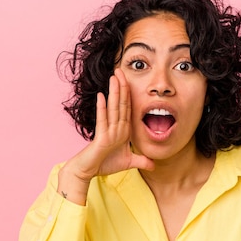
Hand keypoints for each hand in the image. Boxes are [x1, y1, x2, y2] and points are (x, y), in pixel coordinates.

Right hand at [58, 69, 153, 203]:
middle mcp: (115, 127)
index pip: (128, 109)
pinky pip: (102, 120)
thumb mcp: (128, 162)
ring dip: (114, 92)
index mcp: (122, 130)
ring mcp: (107, 131)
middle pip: (120, 104)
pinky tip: (102, 96)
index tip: (130, 80)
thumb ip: (141, 161)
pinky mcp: (100, 138)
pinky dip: (102, 108)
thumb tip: (154, 165)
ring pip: (113, 108)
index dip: (129, 94)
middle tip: (121, 69)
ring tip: (114, 77)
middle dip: (122, 87)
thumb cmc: (104, 164)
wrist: (87, 171)